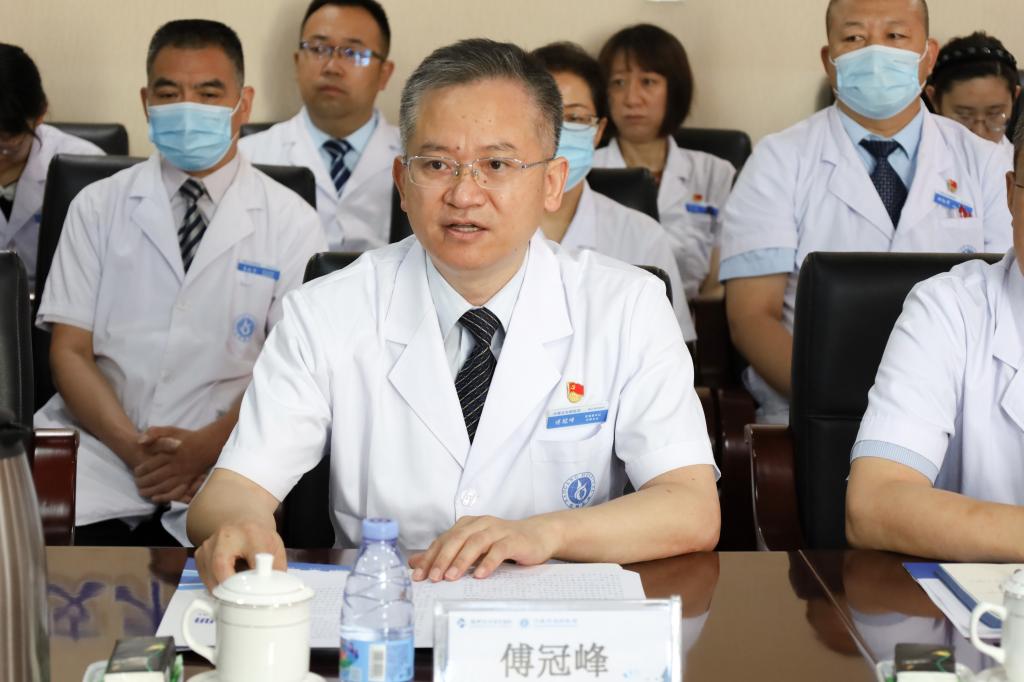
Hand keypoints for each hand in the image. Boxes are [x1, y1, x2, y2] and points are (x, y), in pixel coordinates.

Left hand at [133, 425, 219, 502]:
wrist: (208, 444)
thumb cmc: (187, 437)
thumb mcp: (170, 430)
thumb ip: (154, 433)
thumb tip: (140, 442)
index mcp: (169, 454)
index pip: (150, 465)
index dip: (140, 471)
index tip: (136, 472)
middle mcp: (176, 465)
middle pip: (155, 478)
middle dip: (143, 482)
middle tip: (137, 483)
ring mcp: (183, 474)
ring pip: (164, 486)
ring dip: (150, 491)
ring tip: (142, 492)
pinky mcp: (189, 481)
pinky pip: (176, 492)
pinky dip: (165, 497)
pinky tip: (156, 498)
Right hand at [194, 520, 285, 590]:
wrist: (242, 520)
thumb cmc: (260, 538)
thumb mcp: (275, 548)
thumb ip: (277, 569)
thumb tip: (275, 593)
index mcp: (251, 533)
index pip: (254, 555)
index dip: (256, 576)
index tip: (260, 590)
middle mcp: (226, 535)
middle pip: (221, 567)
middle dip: (231, 589)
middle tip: (242, 601)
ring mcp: (209, 544)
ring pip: (210, 576)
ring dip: (222, 591)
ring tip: (236, 593)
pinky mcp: (199, 554)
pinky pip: (204, 578)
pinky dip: (214, 587)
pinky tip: (226, 585)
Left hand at [408, 515, 561, 581]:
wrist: (538, 535)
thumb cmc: (502, 543)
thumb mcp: (472, 549)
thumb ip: (446, 554)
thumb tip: (415, 563)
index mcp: (468, 524)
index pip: (444, 540)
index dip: (430, 557)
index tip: (418, 575)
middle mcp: (481, 524)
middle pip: (457, 539)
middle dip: (442, 558)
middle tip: (432, 577)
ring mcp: (498, 530)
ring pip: (476, 542)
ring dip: (462, 560)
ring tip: (451, 577)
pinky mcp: (514, 540)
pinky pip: (499, 549)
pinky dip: (488, 562)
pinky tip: (480, 575)